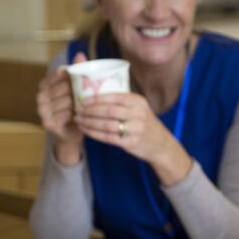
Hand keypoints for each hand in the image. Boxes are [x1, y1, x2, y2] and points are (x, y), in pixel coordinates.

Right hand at [36, 52, 84, 163]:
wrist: (74, 131)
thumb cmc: (76, 106)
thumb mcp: (78, 88)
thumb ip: (78, 71)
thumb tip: (80, 54)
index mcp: (46, 84)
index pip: (57, 75)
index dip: (72, 77)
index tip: (83, 81)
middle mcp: (41, 96)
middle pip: (61, 88)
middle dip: (76, 91)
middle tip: (88, 94)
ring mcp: (42, 110)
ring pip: (63, 101)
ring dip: (77, 103)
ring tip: (86, 104)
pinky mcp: (47, 123)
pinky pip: (63, 115)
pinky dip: (74, 115)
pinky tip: (80, 115)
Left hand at [74, 90, 191, 183]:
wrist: (161, 144)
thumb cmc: (144, 123)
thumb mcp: (139, 108)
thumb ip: (122, 102)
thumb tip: (94, 94)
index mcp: (139, 101)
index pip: (114, 97)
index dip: (96, 98)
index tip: (82, 99)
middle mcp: (138, 114)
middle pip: (109, 111)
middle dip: (89, 110)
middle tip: (77, 110)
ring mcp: (135, 129)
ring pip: (106, 125)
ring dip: (89, 122)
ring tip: (78, 120)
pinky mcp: (130, 143)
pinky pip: (108, 137)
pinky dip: (94, 133)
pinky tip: (86, 130)